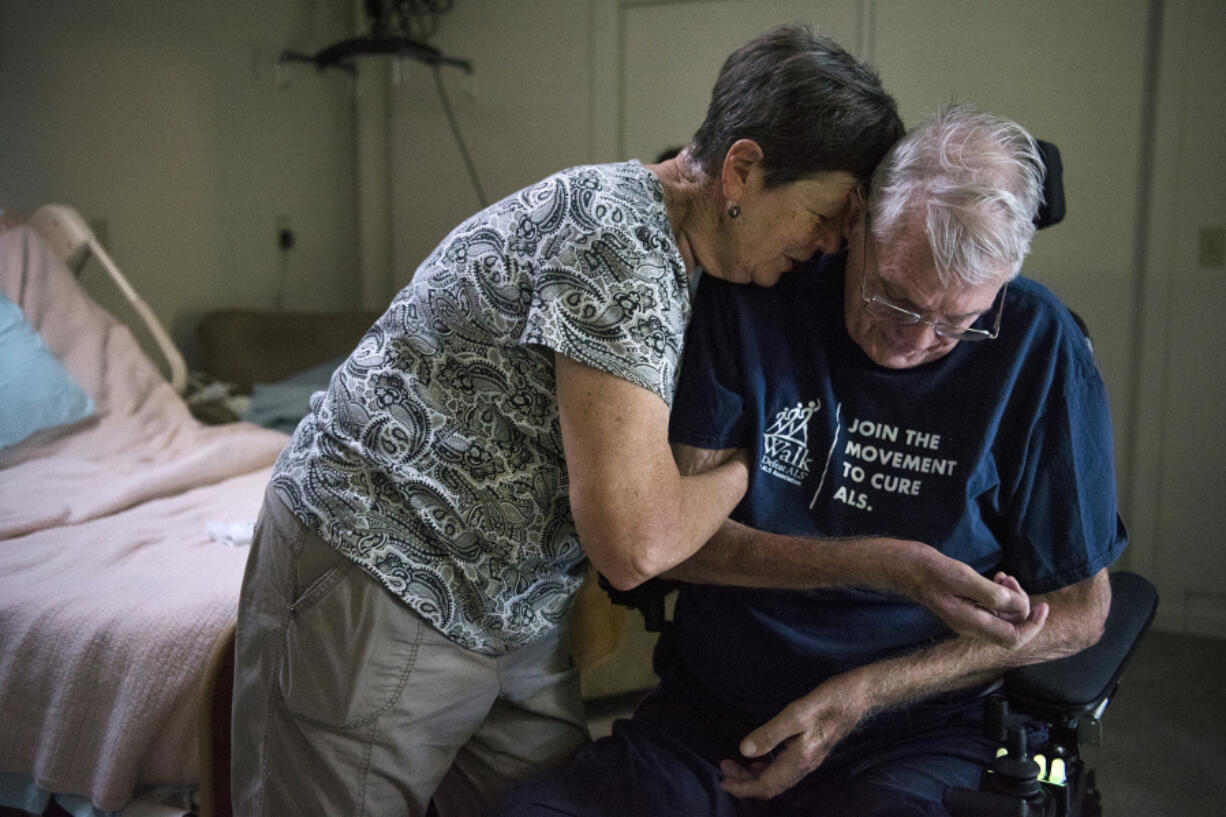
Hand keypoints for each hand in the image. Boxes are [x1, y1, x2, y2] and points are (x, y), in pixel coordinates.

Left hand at [719, 674, 863, 799]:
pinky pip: (784, 770)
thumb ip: (770, 734)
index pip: (766, 785)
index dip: (743, 787)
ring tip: (736, 763)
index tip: (723, 780)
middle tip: (724, 767)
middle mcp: (804, 765)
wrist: (858, 696)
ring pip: (777, 779)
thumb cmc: (828, 701)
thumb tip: (744, 751)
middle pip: (770, 786)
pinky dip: (767, 768)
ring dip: (754, 775)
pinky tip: (759, 757)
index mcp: (799, 760)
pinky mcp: (810, 751)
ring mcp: (809, 759)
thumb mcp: (796, 713)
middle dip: (745, 782)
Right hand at [899, 544, 1049, 648]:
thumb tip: (1021, 606)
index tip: (1043, 606)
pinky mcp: (966, 610)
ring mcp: (969, 620)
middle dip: (1020, 604)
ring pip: (1003, 617)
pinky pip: (993, 609)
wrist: (908, 568)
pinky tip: (996, 579)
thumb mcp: (965, 579)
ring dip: (1010, 598)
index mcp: (972, 624)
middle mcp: (972, 627)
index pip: (1014, 638)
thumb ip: (994, 595)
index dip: (1034, 625)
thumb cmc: (933, 571)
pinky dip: (1000, 595)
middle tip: (1009, 580)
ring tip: (1002, 576)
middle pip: (1012, 627)